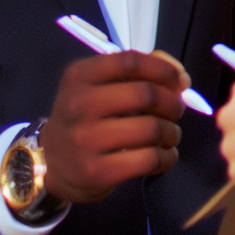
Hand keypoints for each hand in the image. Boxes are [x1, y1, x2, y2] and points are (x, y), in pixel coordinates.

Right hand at [38, 50, 189, 203]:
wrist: (52, 166)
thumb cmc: (85, 120)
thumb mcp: (97, 87)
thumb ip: (139, 71)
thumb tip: (181, 78)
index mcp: (79, 77)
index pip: (130, 62)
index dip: (163, 69)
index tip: (178, 80)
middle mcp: (79, 105)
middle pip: (145, 94)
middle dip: (172, 103)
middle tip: (176, 111)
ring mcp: (86, 140)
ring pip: (152, 129)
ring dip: (172, 132)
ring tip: (170, 134)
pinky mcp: (98, 172)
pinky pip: (149, 159)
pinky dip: (168, 156)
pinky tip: (165, 154)